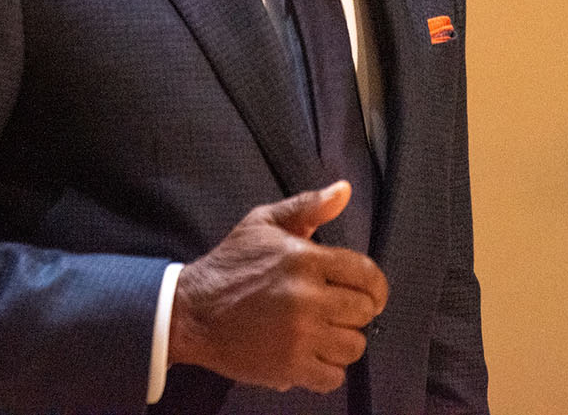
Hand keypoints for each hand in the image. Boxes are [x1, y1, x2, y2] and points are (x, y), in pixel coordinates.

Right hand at [168, 181, 388, 393]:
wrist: (193, 311)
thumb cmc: (230, 265)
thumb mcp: (263, 223)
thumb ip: (307, 207)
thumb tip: (343, 191)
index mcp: (304, 259)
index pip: (367, 275)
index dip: (375, 286)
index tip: (369, 293)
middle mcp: (306, 297)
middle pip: (363, 311)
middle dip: (354, 311)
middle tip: (336, 310)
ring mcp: (299, 335)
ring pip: (353, 346)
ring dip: (343, 340)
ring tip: (323, 332)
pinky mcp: (289, 366)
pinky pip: (333, 377)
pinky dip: (328, 369)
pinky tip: (311, 353)